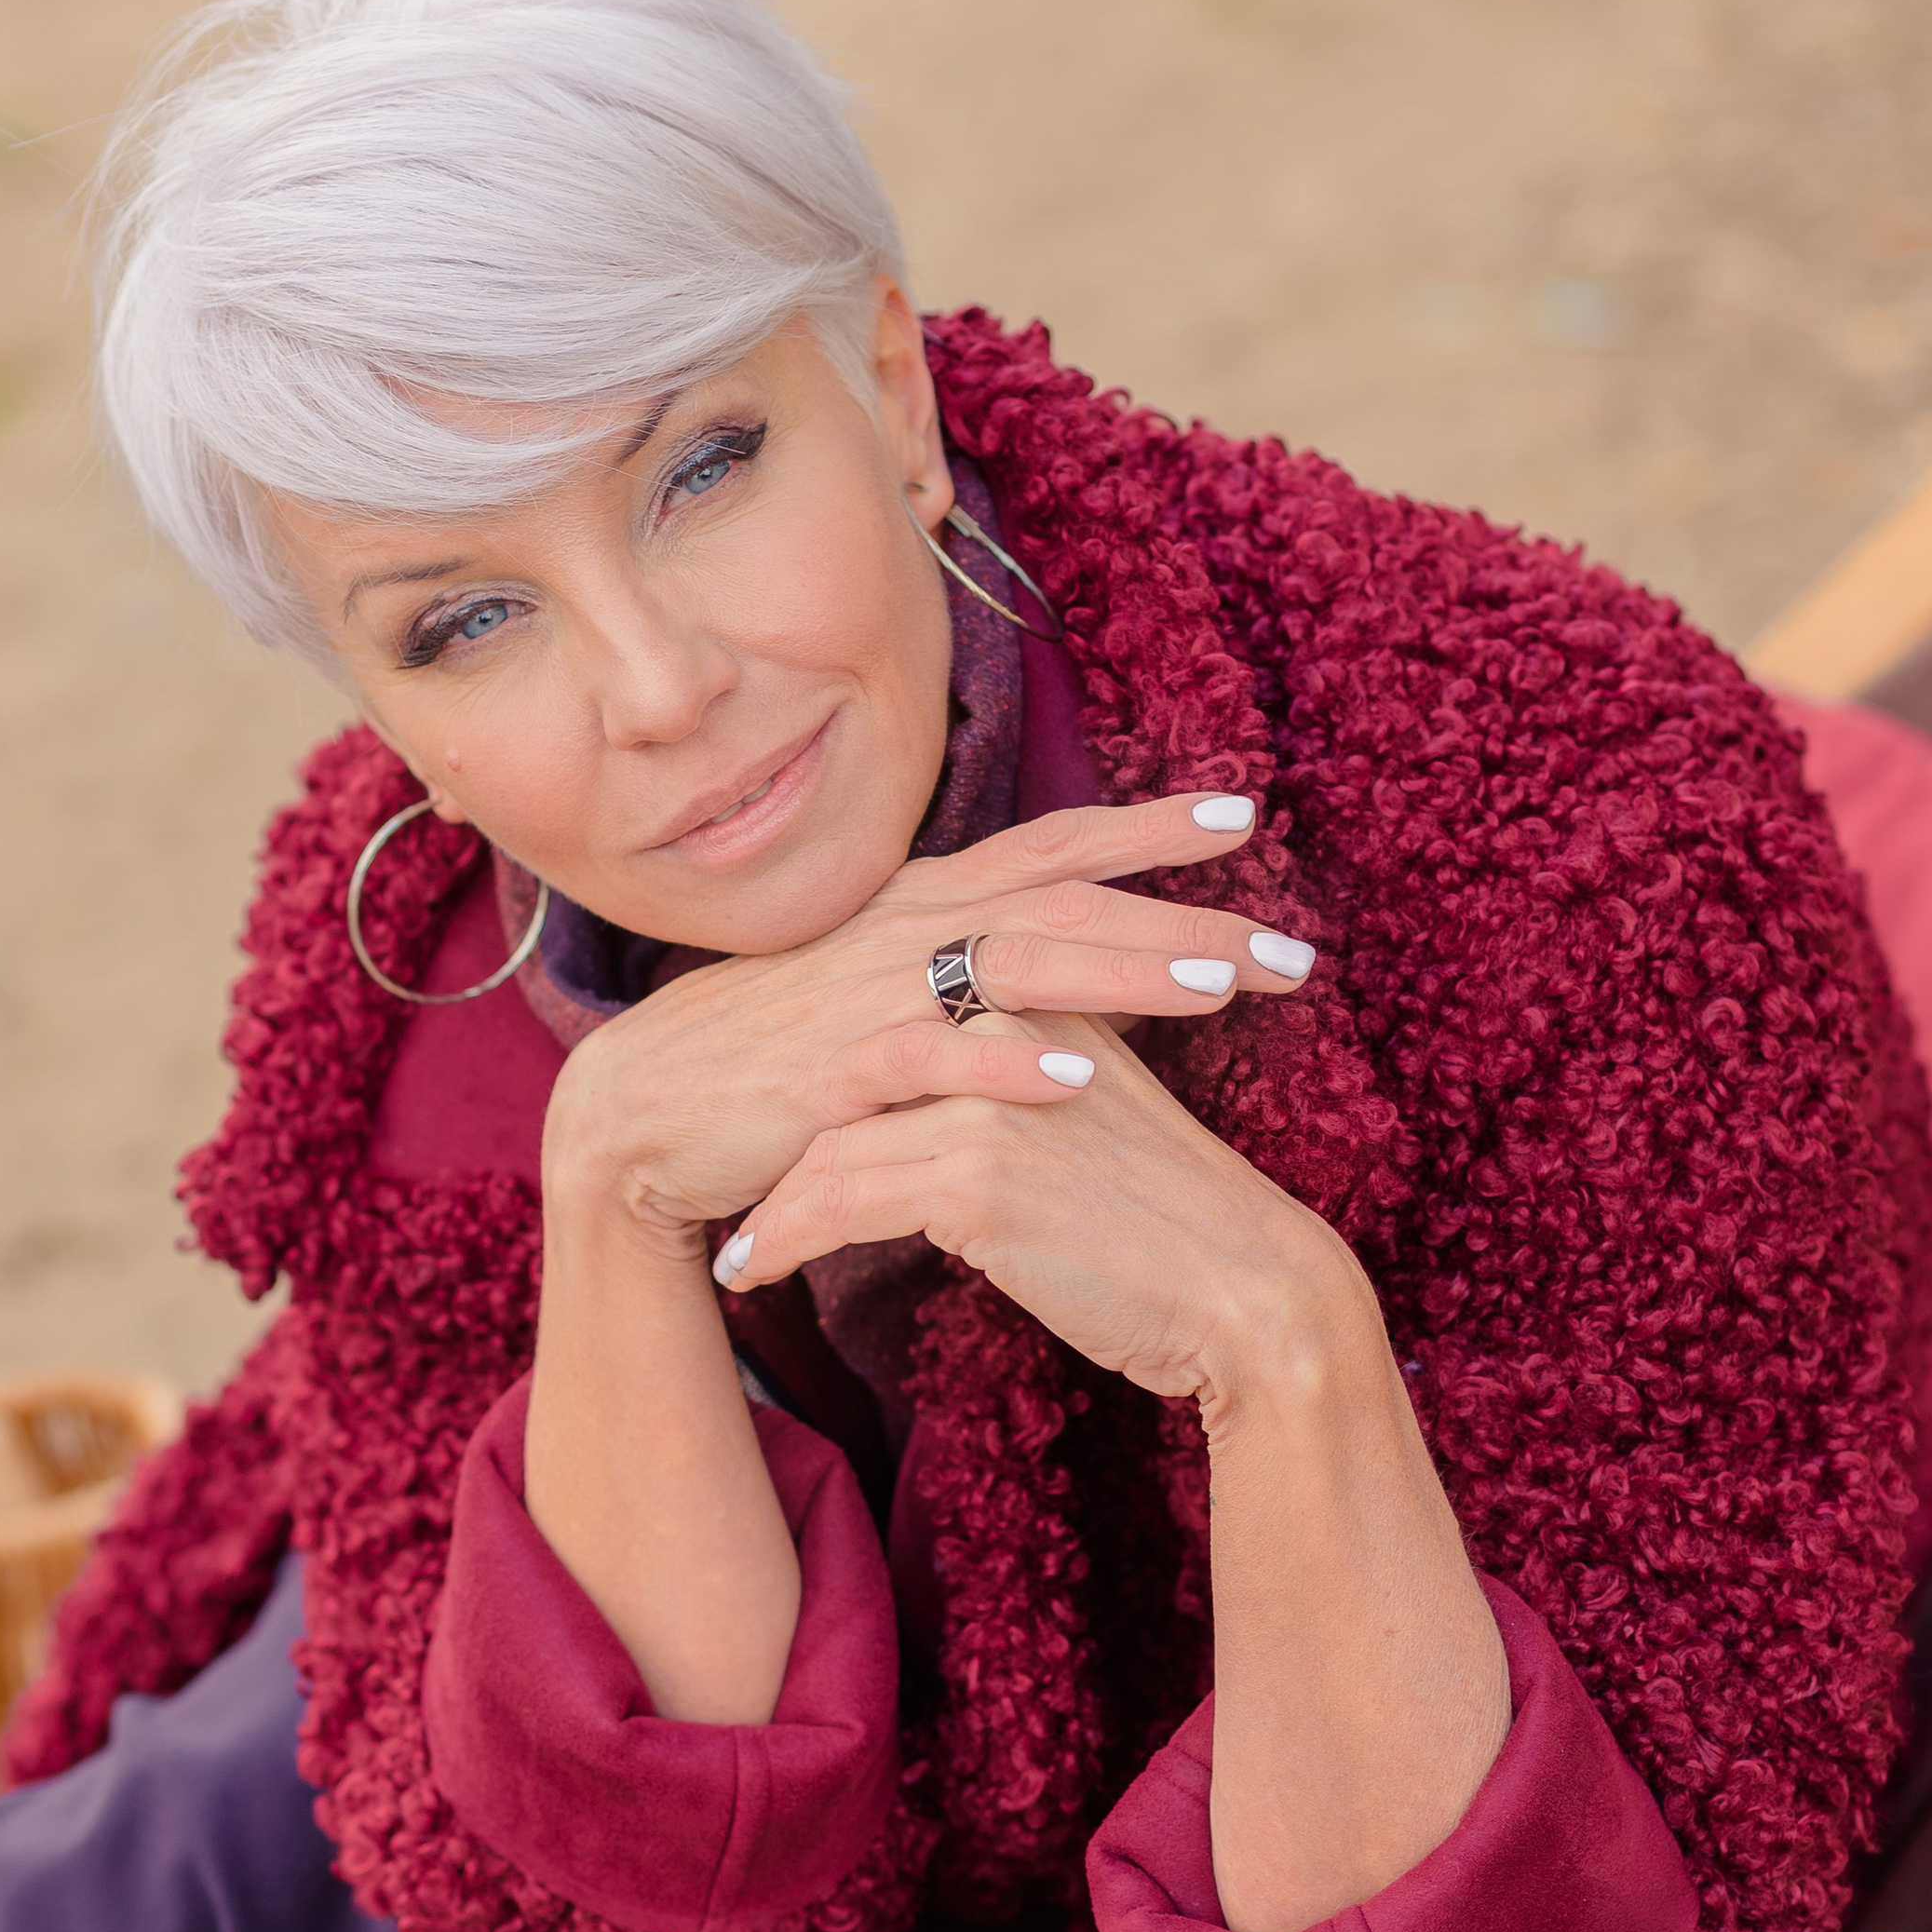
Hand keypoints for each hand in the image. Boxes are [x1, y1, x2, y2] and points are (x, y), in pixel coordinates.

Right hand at [542, 792, 1317, 1249]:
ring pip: (1017, 963)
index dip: (1146, 827)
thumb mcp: (875, 993)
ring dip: (1125, 972)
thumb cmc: (769, 1062)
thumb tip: (1052, 958)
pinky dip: (1005, 1062)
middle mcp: (903, 929)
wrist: (637, 1120)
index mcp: (919, 905)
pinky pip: (932, 1057)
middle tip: (1294, 948)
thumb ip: (958, 966)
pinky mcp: (832, 1070)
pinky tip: (1079, 1076)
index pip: (1051, 847)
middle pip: (1066, 903)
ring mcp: (868, 994)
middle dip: (1184, 918)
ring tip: (1221, 987)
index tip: (1248, 811)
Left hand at [711, 1012, 1356, 1413]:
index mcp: (1037, 994)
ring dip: (770, 1207)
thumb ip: (1017, 1080)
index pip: (890, 1027)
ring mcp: (989, 1095)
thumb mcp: (1088, 1119)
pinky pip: (839, 1205)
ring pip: (831, 1144)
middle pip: (845, 1077)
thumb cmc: (1170, 1223)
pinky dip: (783, 1244)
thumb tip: (934, 1104)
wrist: (1245, 1292)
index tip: (771, 1134)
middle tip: (719, 1181)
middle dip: (774, 1141)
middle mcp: (1006, 1024)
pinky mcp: (979, 1174)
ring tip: (736, 1250)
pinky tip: (751, 1275)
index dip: (822, 1086)